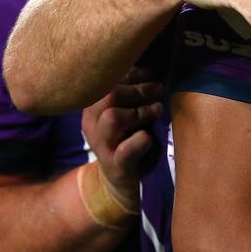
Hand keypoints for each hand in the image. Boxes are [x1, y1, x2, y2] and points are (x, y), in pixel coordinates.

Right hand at [81, 67, 162, 212]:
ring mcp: (102, 146)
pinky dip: (143, 139)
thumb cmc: (126, 139)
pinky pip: (127, 149)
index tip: (150, 73)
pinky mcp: (116, 165)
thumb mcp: (125, 113)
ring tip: (157, 110)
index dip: (131, 73)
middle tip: (159, 90)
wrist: (117, 182)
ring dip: (141, 111)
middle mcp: (91, 125)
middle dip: (139, 89)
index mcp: (92, 108)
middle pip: (109, 95)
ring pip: (114, 118)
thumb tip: (150, 69)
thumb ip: (131, 93)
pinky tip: (150, 137)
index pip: (106, 81)